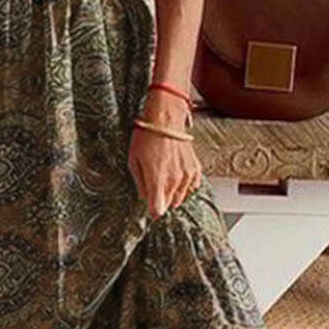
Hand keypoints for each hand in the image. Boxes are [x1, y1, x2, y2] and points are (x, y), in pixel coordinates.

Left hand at [128, 91, 202, 218]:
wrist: (166, 118)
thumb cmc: (147, 136)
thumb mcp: (134, 160)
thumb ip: (140, 183)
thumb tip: (145, 197)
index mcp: (157, 180)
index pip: (157, 210)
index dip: (152, 210)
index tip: (150, 207)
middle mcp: (174, 180)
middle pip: (169, 205)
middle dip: (161, 201)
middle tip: (155, 188)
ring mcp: (187, 175)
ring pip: (180, 197)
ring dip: (172, 194)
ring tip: (165, 180)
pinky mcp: (195, 168)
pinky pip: (191, 187)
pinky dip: (184, 185)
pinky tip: (177, 177)